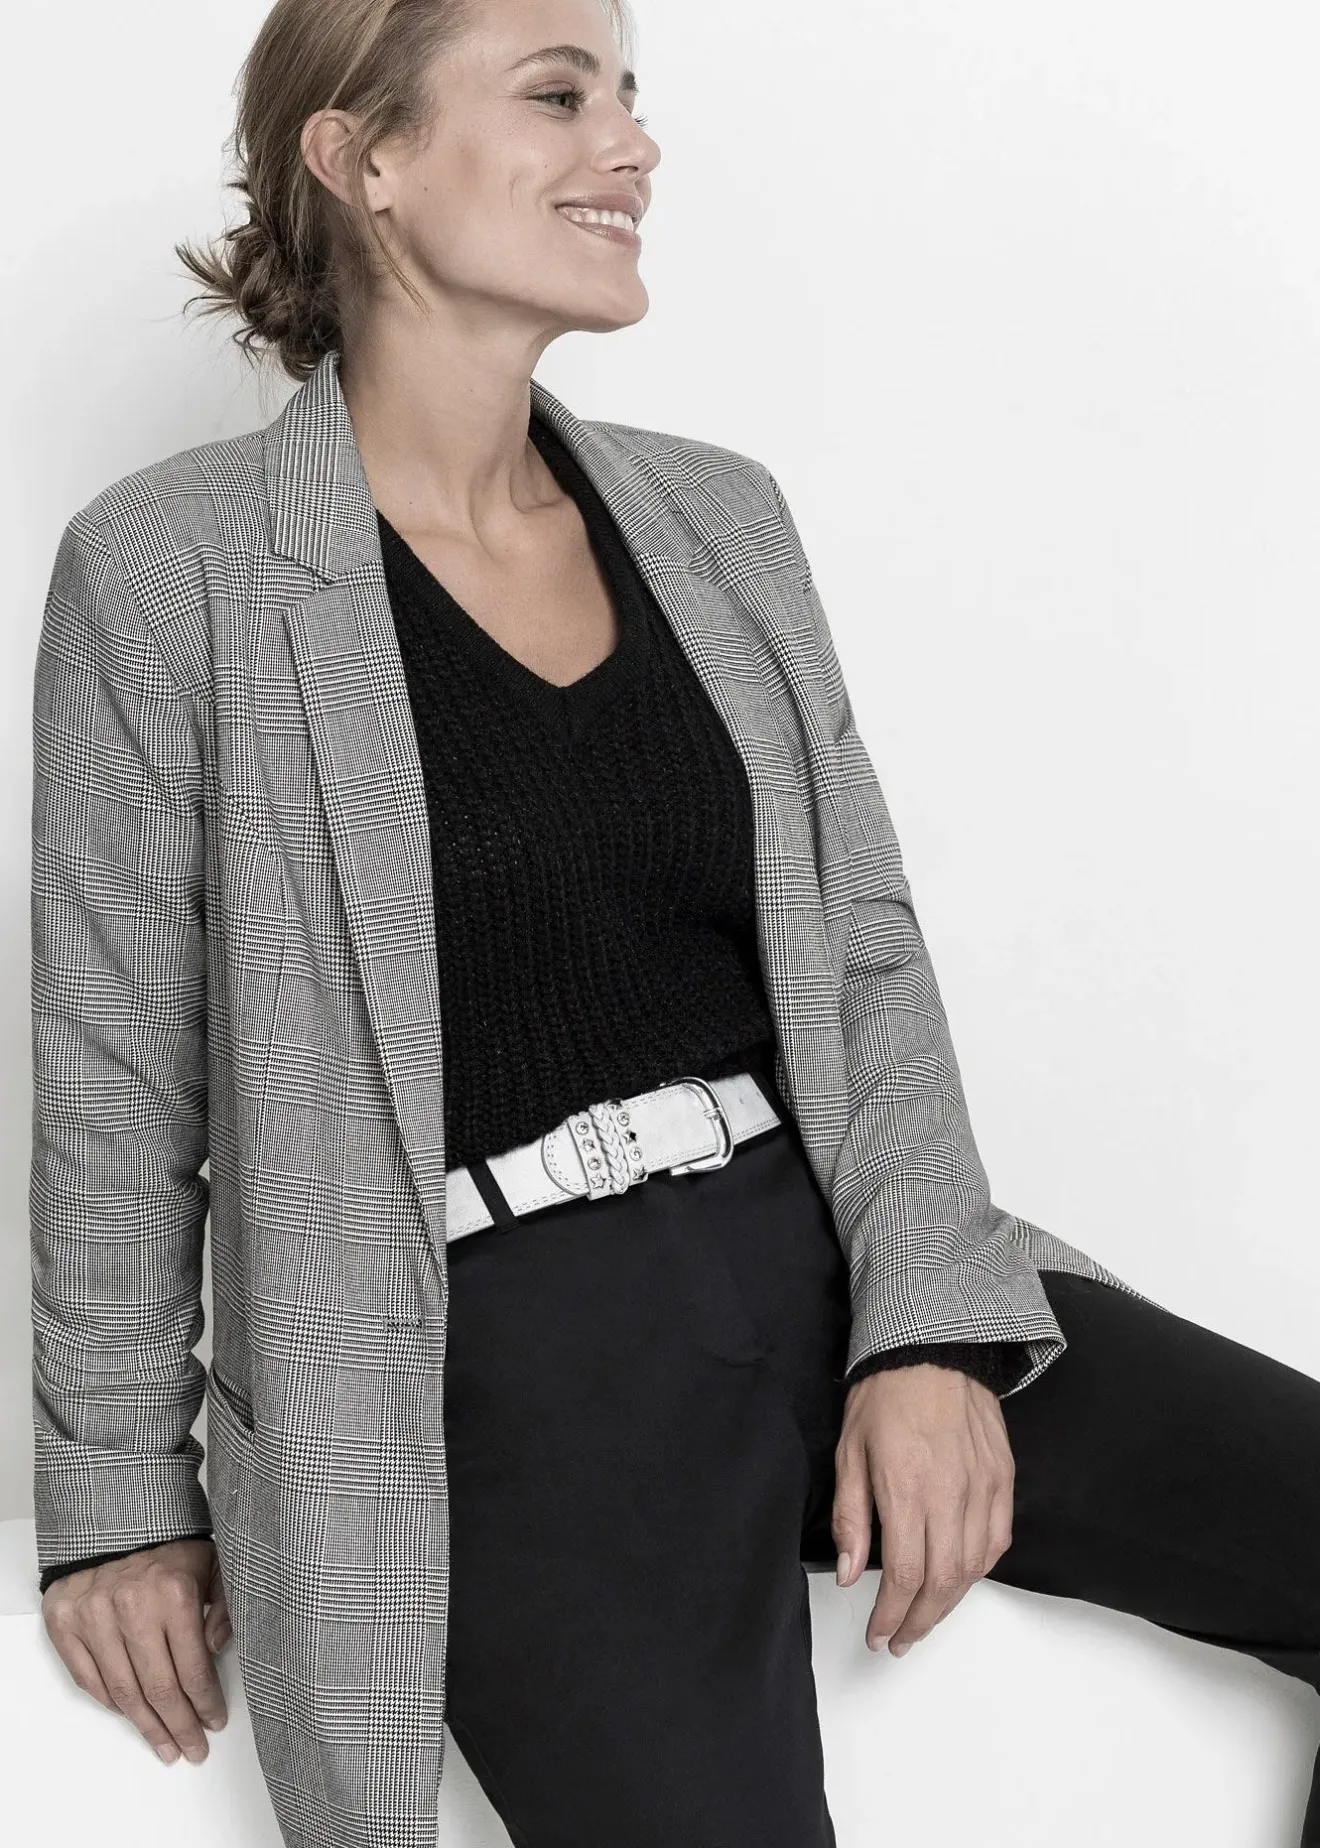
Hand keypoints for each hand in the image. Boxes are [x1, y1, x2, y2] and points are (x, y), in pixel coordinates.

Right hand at [42, 1537, 230, 1762]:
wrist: (114, 1517)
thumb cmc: (171, 1544)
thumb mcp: (214, 1564)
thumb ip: (225, 1606)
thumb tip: (218, 1650)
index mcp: (174, 1594)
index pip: (193, 1669)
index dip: (206, 1704)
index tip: (215, 1722)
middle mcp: (132, 1608)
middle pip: (159, 1689)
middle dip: (179, 1726)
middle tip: (192, 1749)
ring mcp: (93, 1616)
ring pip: (122, 1692)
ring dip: (146, 1725)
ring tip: (164, 1746)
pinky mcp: (64, 1621)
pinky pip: (88, 1678)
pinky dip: (109, 1702)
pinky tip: (130, 1714)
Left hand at [832, 1364, 1014, 1656]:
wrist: (933, 1347)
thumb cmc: (886, 1393)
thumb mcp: (849, 1451)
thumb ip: (851, 1517)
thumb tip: (852, 1574)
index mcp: (907, 1488)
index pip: (905, 1575)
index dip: (891, 1615)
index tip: (878, 1634)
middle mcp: (951, 1494)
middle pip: (943, 1582)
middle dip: (919, 1621)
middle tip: (900, 1638)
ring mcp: (983, 1487)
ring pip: (973, 1568)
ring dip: (949, 1602)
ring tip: (925, 1617)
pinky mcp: (1003, 1477)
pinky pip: (998, 1539)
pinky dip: (979, 1568)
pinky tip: (960, 1577)